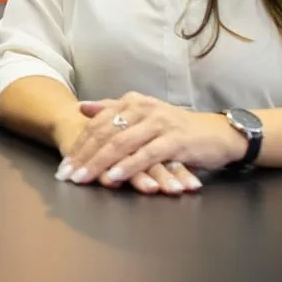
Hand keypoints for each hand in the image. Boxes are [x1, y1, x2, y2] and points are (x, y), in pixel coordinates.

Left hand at [51, 109, 193, 195]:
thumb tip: (81, 107)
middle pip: (105, 133)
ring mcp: (159, 123)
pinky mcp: (175, 140)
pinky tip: (113, 177)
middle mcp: (143, 108)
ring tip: (82, 178)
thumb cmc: (177, 129)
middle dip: (83, 156)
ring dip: (99, 163)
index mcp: (132, 102)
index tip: (63, 165)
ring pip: (121, 143)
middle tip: (66, 175)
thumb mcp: (143, 116)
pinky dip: (128, 166)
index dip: (78, 145)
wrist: (218, 134)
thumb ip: (112, 110)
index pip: (97, 124)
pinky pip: (146, 154)